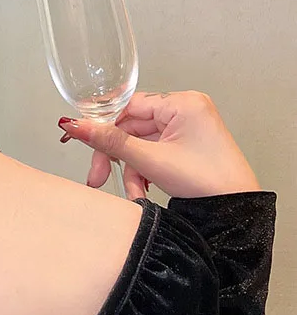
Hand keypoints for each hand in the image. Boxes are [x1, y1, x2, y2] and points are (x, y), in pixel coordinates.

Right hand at [58, 90, 261, 199]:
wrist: (238, 212)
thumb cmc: (207, 183)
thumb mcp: (151, 161)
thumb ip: (111, 142)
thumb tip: (75, 125)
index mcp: (182, 102)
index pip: (129, 106)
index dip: (104, 125)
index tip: (82, 139)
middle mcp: (186, 109)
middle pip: (134, 127)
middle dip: (118, 157)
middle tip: (98, 177)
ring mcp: (189, 127)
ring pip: (143, 143)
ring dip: (133, 170)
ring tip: (133, 195)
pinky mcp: (190, 144)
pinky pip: (157, 151)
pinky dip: (147, 170)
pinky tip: (145, 191)